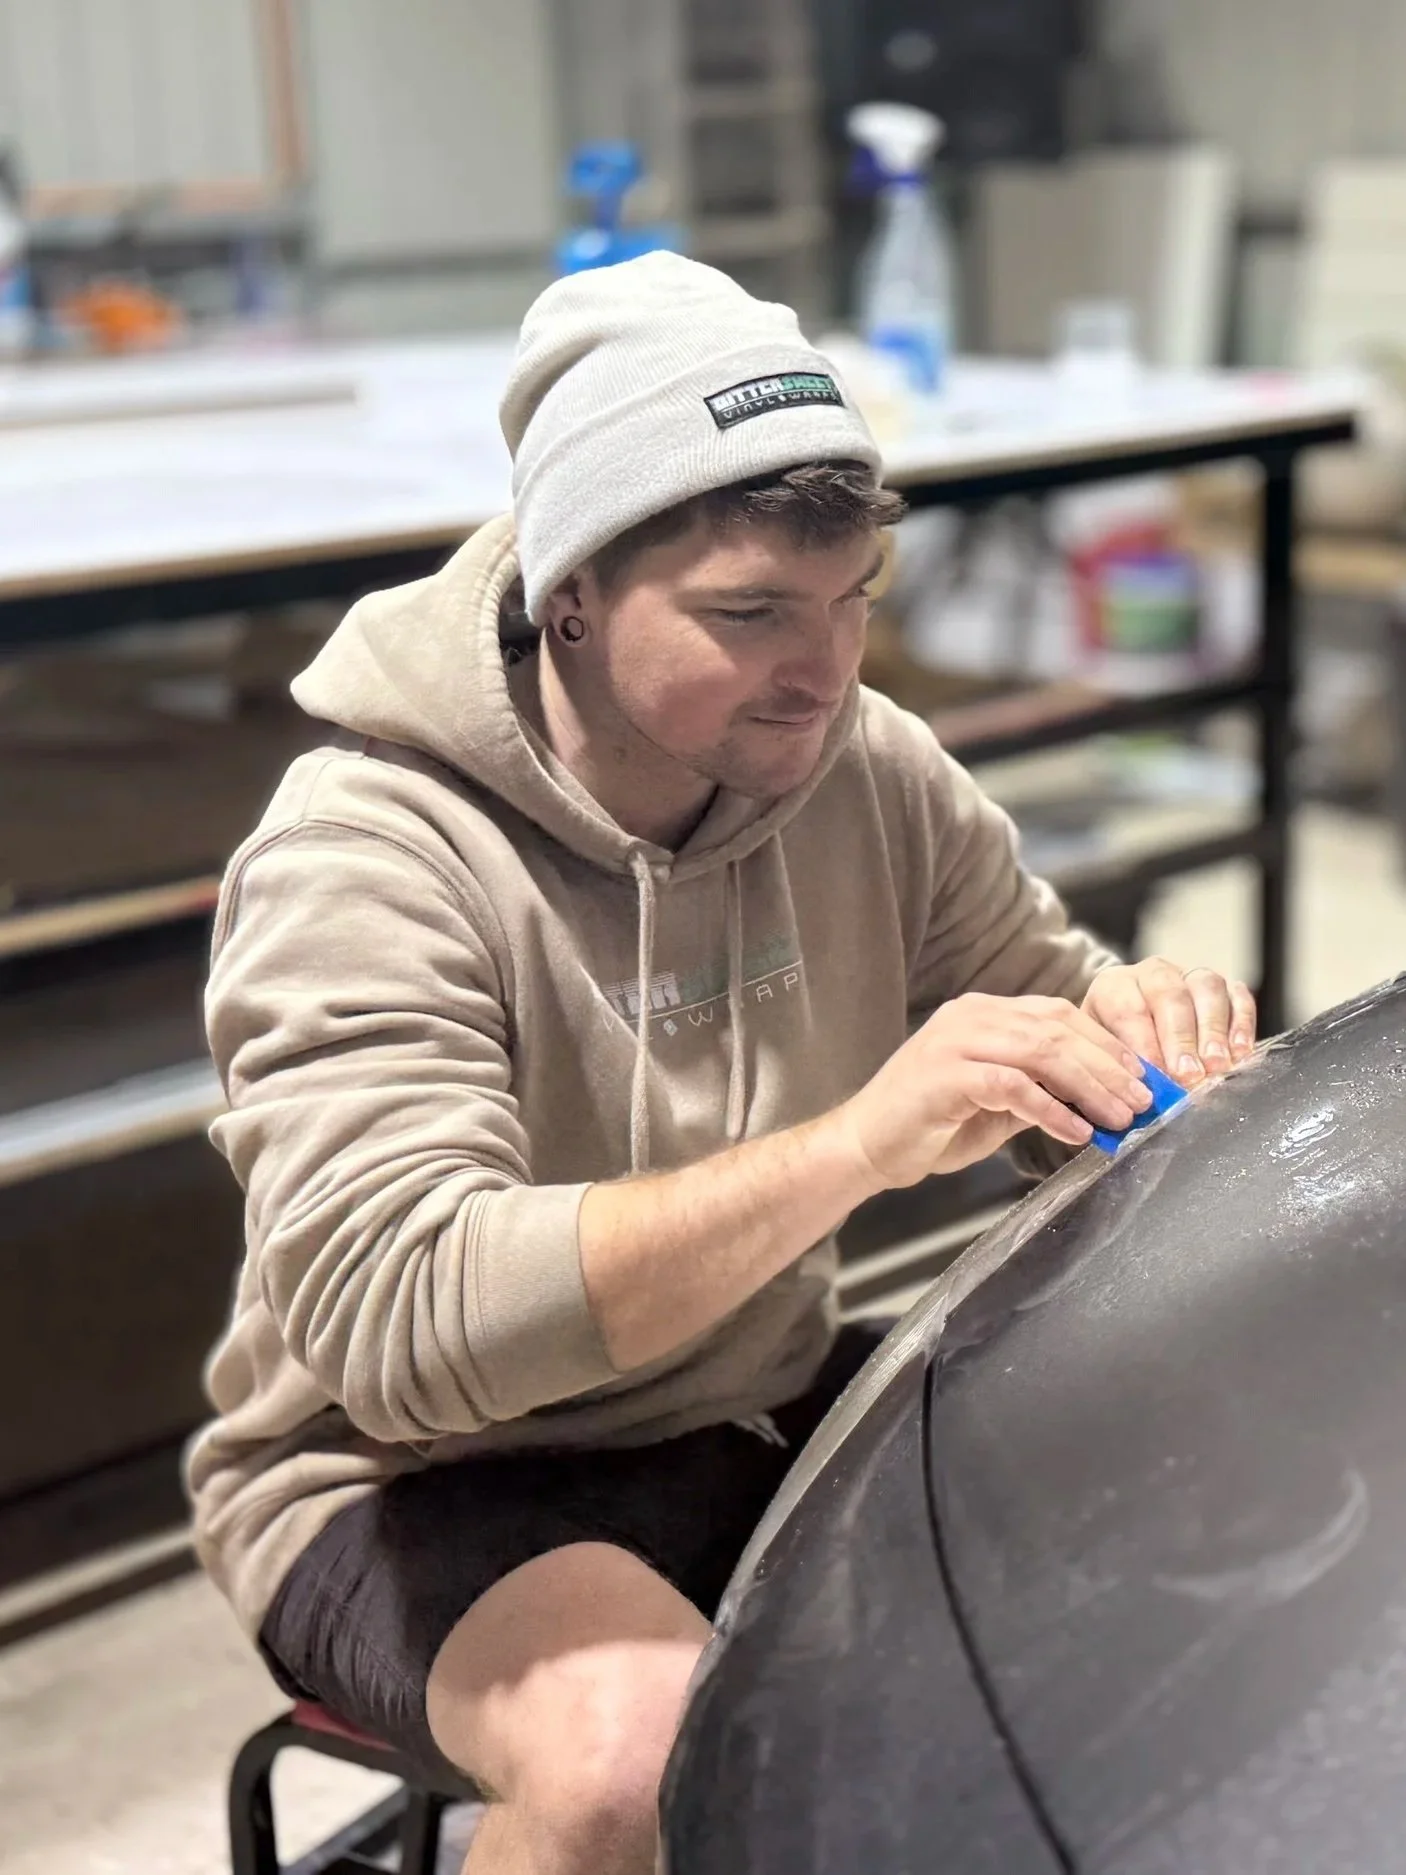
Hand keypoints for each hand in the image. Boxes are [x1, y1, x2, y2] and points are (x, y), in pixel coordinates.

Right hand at [836, 993, 1153, 1186]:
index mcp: (983, 1013)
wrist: (864, 1145)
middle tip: (1143, 1100)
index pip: (1059, 1015)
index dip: (1106, 1045)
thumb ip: (1039, 1090)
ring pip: (1041, 1052)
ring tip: (1121, 1117)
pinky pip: (1012, 1087)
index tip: (1142, 1077)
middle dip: (1108, 1066)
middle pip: (1057, 1030)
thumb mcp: (995, 1103)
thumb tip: (1099, 1100)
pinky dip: (1051, 1110)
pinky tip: (1076, 1132)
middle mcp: (970, 1015)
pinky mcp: (944, 1074)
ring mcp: (955, 1041)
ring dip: (1089, 1087)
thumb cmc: (928, 1126)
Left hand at [1082, 958, 1256, 1087]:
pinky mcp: (1223, 987)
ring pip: (1206, 988)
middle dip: (1181, 1039)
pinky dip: (1241, 1023)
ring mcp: (1190, 976)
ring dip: (1213, 1030)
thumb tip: (1131, 1094)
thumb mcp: (1102, 1055)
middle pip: (1170, 995)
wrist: (1129, 1027)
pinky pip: (1237, 995)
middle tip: (1189, 1076)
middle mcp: (1153, 974)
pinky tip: (1241, 1052)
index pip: (1127, 1009)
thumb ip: (1113, 1068)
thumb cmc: (1113, 1048)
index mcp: (1113, 987)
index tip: (1156, 1074)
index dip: (1143, 1043)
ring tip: (1217, 1066)